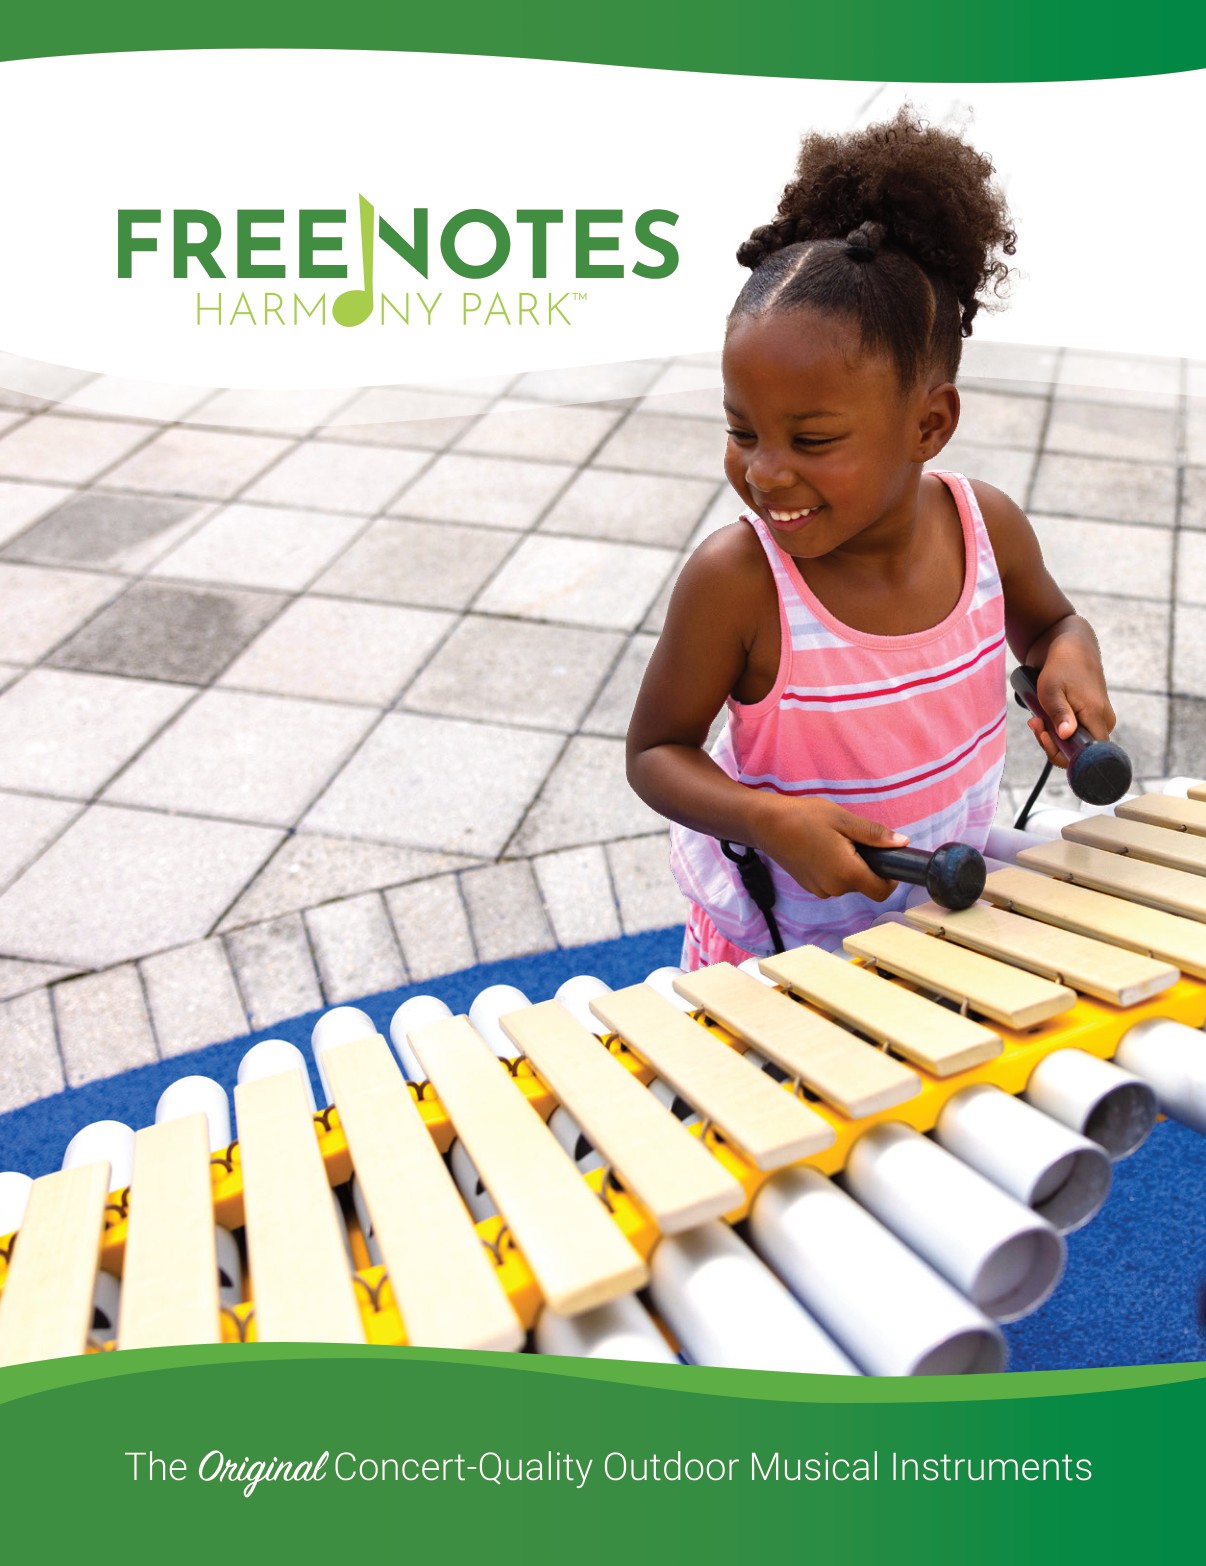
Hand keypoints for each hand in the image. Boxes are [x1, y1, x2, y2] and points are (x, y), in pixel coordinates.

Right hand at [755, 796, 907, 901]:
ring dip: (849, 867)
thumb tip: (902, 843)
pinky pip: (833, 882)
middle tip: (852, 839)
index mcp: (847, 873)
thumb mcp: (844, 820)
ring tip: (834, 841)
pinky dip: (834, 869)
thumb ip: (875, 834)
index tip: (886, 859)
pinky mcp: (810, 887)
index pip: (882, 891)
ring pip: (848, 883)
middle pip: (865, 885)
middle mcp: (835, 888)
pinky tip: (821, 849)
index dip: (890, 878)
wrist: (766, 824)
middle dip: (866, 866)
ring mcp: (820, 890)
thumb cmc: (804, 817)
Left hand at [1028, 643, 1116, 769]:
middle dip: (1053, 744)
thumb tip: (1066, 737)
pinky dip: (1058, 730)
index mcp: (1097, 715)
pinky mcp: (1094, 717)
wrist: (1073, 649)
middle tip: (1035, 723)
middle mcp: (1105, 721)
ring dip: (1053, 737)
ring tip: (1036, 718)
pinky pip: (1076, 733)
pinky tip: (1044, 718)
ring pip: (1076, 742)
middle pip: (1080, 751)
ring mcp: (1101, 719)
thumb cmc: (1060, 667)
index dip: (1062, 753)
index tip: (1044, 735)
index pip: (1087, 754)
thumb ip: (1059, 714)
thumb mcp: (1051, 690)